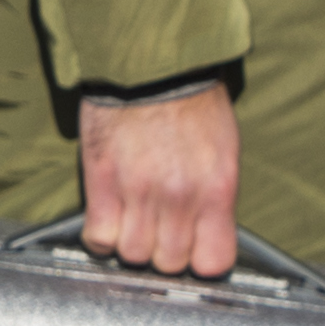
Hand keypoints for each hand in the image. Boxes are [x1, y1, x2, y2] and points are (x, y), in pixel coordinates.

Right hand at [75, 80, 240, 279]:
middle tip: (159, 229)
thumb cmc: (192, 100)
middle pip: (168, 264)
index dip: (199, 261)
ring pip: (133, 255)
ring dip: (131, 243)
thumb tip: (207, 233)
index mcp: (218, 188)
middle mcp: (181, 196)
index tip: (192, 251)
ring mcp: (140, 191)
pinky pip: (99, 237)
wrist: (151, 61)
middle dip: (163, 251)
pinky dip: (101, 235)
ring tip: (133, 220)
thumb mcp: (224, 148)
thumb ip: (215, 197)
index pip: (212, 263)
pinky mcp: (103, 182)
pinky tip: (109, 216)